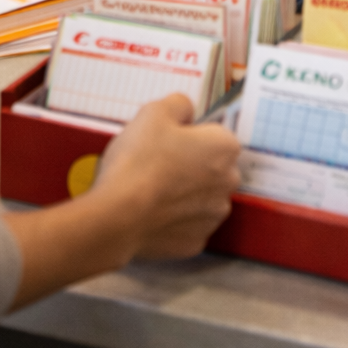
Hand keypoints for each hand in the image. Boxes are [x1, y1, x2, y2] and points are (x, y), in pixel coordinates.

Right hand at [94, 94, 240, 259]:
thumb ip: (179, 104)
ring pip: (201, 196)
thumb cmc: (139, 159)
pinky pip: (187, 224)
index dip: (189, 133)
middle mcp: (228, 183)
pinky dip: (173, 218)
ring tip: (150, 187)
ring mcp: (213, 217)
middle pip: (212, 166)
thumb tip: (187, 111)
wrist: (119, 215)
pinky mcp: (195, 243)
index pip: (214, 133)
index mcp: (225, 147)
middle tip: (156, 161)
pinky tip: (151, 211)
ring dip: (184, 192)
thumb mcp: (154, 112)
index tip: (166, 138)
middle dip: (191, 163)